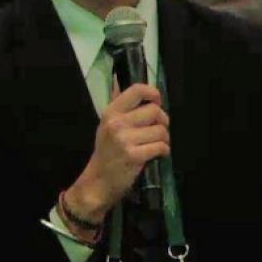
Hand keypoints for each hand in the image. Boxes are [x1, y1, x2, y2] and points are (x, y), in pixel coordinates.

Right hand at [65, 84, 169, 223]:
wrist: (97, 182)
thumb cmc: (106, 152)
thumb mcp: (106, 125)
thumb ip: (118, 104)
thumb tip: (119, 79)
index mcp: (111, 112)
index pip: (137, 90)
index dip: (153, 94)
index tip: (156, 102)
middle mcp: (117, 122)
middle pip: (155, 111)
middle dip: (162, 121)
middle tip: (157, 129)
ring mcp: (125, 139)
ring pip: (161, 130)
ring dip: (164, 138)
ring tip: (155, 144)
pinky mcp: (134, 156)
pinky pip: (161, 146)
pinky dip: (163, 151)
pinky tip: (156, 154)